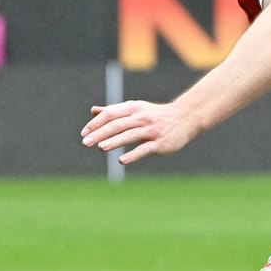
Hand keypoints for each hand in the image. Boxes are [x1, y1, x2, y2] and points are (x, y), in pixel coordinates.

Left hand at [81, 100, 198, 164]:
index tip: (84, 133)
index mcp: (133, 109)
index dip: (96, 123)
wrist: (185, 117)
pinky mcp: (160, 143)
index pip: (111, 113)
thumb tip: (93, 111)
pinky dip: (132, 155)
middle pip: (117, 124)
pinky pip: (144, 149)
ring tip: (100, 148)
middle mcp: (141, 118)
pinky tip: (121, 161)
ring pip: (129, 135)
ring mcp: (151, 130)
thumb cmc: (156, 115)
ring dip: (114, 142)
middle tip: (86, 142)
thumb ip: (114, 111)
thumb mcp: (135, 109)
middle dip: (100, 133)